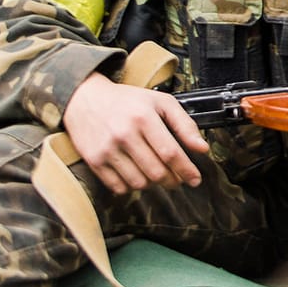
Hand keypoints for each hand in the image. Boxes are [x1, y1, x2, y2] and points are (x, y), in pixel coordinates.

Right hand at [63, 72, 209, 193]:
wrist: (85, 99)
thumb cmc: (128, 101)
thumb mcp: (161, 102)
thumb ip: (184, 124)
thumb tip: (202, 148)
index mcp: (143, 118)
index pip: (170, 152)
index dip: (186, 169)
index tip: (195, 179)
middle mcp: (124, 135)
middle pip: (156, 172)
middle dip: (173, 180)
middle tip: (178, 179)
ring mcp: (106, 150)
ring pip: (138, 183)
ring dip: (153, 184)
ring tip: (157, 174)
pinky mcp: (93, 161)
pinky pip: (118, 187)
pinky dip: (132, 187)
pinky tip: (137, 176)